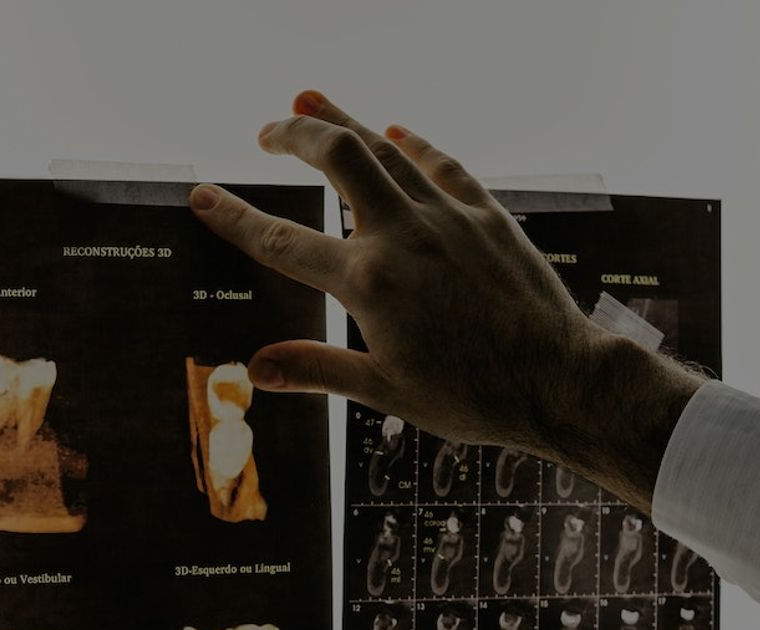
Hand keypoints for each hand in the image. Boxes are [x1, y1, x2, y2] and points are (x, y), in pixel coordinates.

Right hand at [189, 90, 704, 509]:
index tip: (201, 195)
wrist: (558, 381)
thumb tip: (254, 368)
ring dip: (344, 119)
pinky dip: (415, 144)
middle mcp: (403, 236)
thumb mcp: (385, 391)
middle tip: (266, 131)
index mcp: (368, 285)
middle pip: (336, 157)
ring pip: (386, 148)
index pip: (283, 242)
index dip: (235, 218)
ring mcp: (448, 218)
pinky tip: (398, 131)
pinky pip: (443, 164)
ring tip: (308, 102)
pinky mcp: (487, 216)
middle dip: (293, 134)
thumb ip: (316, 370)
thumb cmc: (471, 398)